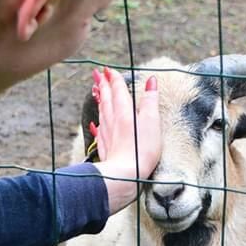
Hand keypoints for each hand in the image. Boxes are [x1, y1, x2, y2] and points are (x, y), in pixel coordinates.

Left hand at [89, 67, 160, 213]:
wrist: (124, 176)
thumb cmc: (141, 149)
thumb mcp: (152, 122)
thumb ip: (151, 101)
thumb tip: (151, 81)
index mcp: (124, 111)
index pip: (118, 90)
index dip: (114, 79)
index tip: (108, 69)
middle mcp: (112, 120)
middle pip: (106, 99)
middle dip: (103, 85)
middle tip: (97, 74)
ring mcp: (107, 134)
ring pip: (101, 112)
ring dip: (99, 100)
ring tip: (96, 92)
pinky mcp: (105, 148)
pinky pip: (99, 131)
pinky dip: (97, 124)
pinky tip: (94, 124)